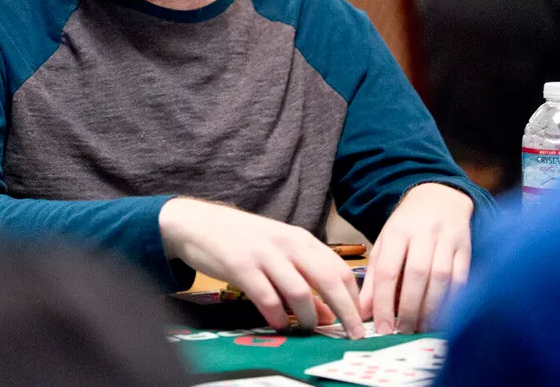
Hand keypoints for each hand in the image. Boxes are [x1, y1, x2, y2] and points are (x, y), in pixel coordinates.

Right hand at [158, 198, 365, 337]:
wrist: (197, 223)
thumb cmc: (242, 240)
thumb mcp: (278, 255)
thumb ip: (305, 280)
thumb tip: (330, 314)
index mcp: (300, 238)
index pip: (339, 268)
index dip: (354, 298)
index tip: (361, 321)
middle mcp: (287, 243)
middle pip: (327, 279)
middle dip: (345, 311)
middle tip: (354, 335)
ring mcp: (264, 254)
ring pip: (299, 291)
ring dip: (308, 317)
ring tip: (308, 330)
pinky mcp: (240, 266)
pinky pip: (267, 297)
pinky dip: (277, 316)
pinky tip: (279, 325)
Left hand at [359, 183, 472, 334]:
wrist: (440, 198)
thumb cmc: (407, 227)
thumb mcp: (384, 245)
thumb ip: (373, 279)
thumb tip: (361, 312)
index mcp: (396, 232)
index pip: (387, 269)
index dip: (383, 301)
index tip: (382, 327)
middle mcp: (422, 234)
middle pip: (416, 274)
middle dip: (409, 307)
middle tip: (403, 331)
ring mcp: (447, 239)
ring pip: (441, 277)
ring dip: (431, 308)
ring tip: (422, 328)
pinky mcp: (466, 248)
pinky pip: (462, 278)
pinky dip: (453, 300)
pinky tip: (444, 317)